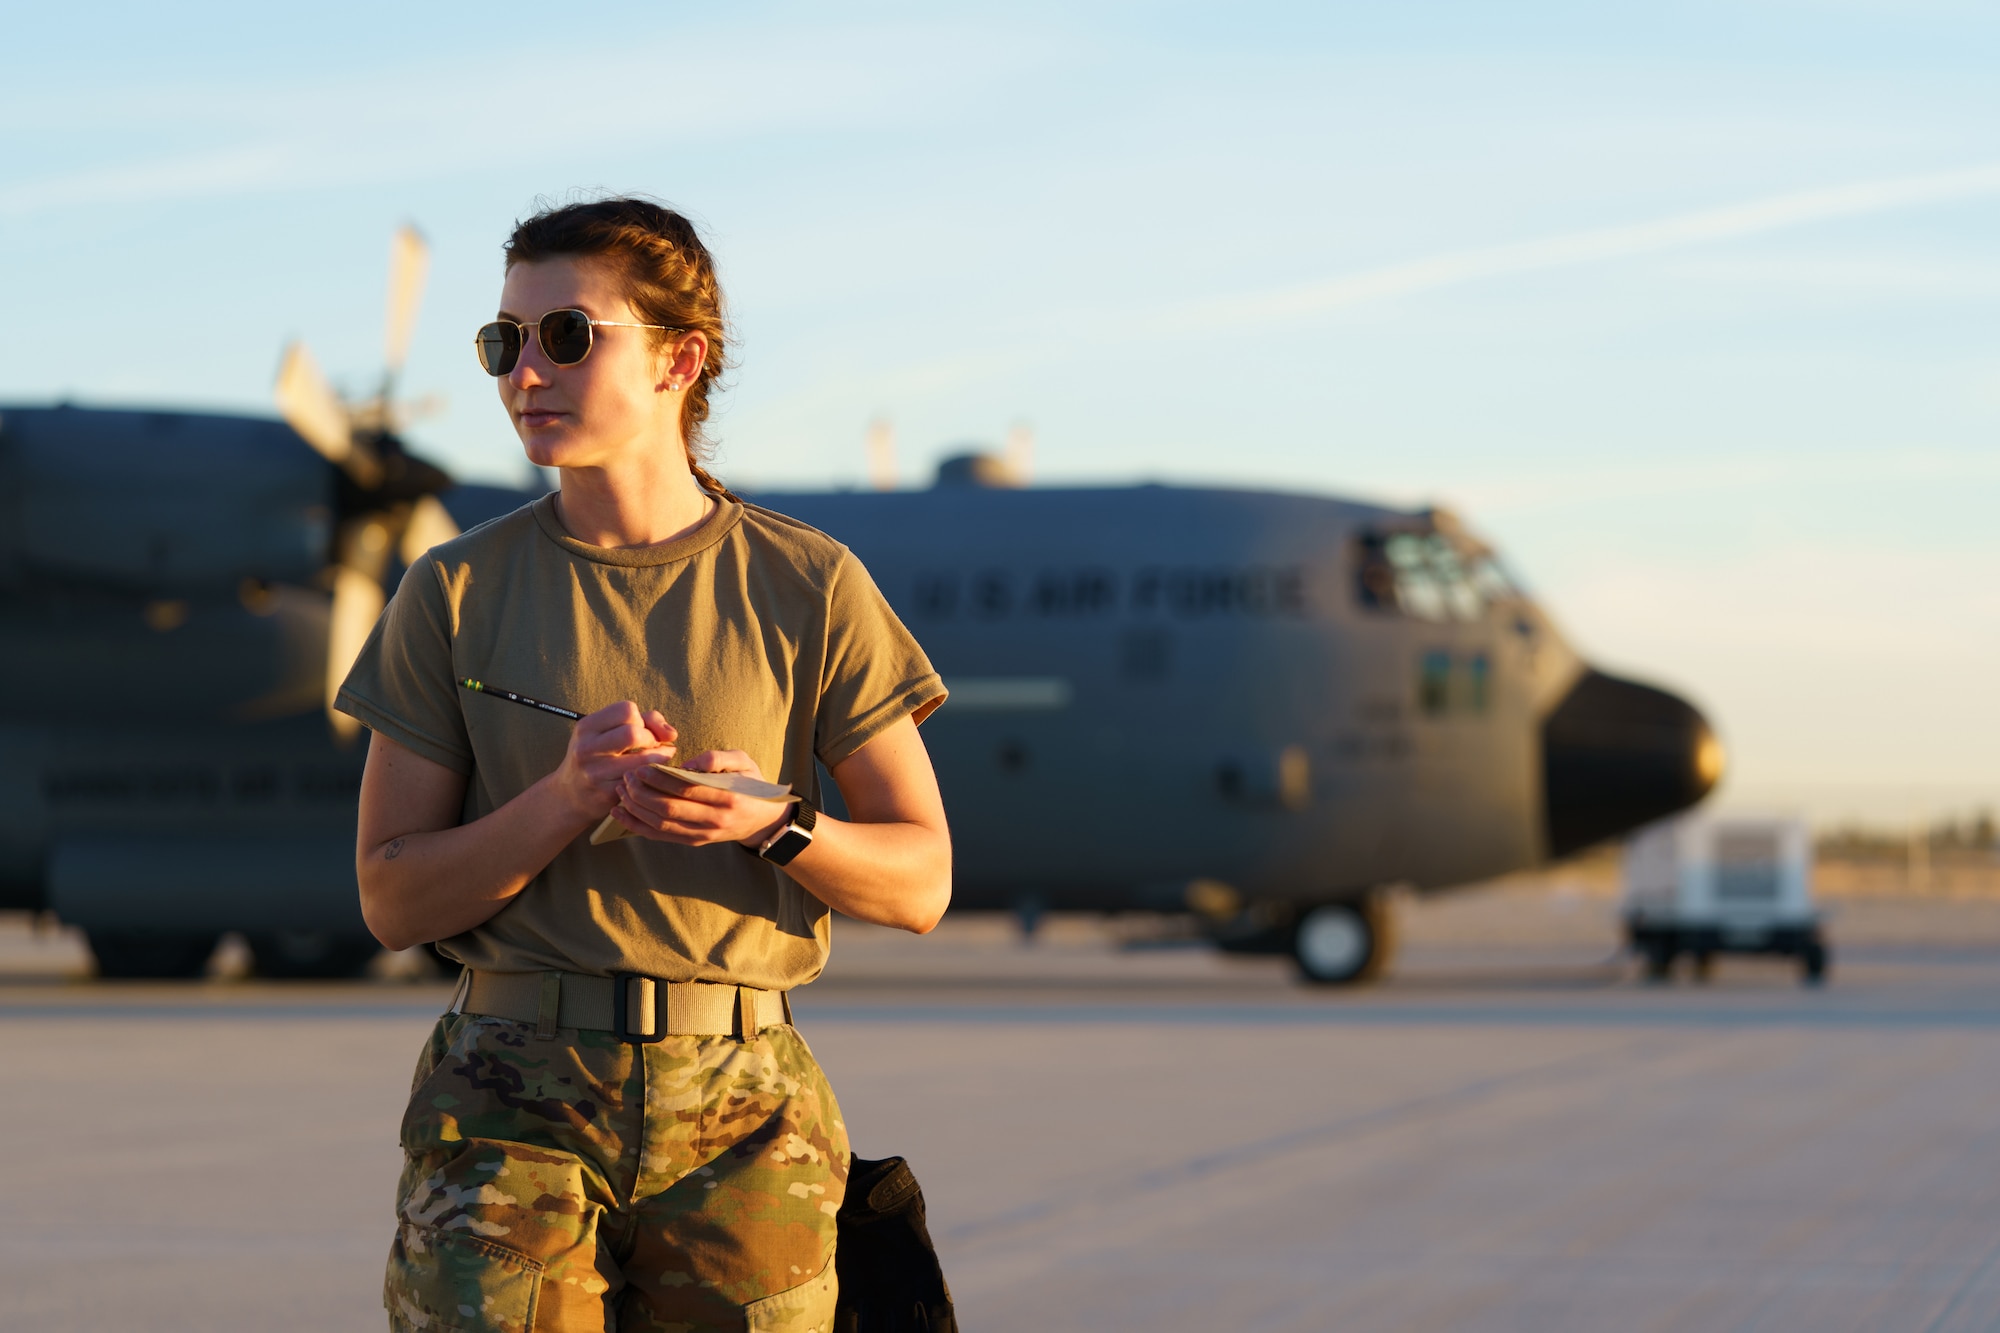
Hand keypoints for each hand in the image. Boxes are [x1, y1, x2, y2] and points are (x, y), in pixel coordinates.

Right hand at [552, 703, 677, 822]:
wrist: (570, 795)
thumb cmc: (597, 756)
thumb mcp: (607, 732)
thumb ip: (645, 721)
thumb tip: (672, 734)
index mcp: (587, 726)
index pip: (627, 710)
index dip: (642, 719)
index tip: (643, 730)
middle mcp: (586, 748)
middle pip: (633, 733)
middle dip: (651, 739)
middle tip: (654, 746)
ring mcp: (595, 772)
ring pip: (642, 760)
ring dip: (659, 758)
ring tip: (661, 758)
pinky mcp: (606, 793)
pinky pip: (640, 781)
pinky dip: (652, 775)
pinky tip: (649, 775)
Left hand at [608, 748, 792, 847]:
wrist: (761, 819)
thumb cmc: (751, 785)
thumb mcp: (744, 762)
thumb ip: (718, 758)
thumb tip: (686, 764)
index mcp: (727, 799)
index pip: (686, 790)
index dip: (660, 779)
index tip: (642, 766)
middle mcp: (714, 821)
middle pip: (669, 809)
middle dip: (642, 793)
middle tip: (627, 777)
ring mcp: (702, 835)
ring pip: (660, 825)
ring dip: (636, 808)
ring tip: (622, 790)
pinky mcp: (692, 841)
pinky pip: (659, 836)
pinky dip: (637, 825)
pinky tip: (620, 813)